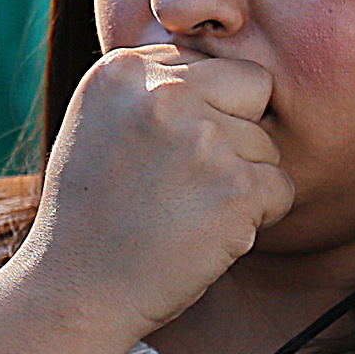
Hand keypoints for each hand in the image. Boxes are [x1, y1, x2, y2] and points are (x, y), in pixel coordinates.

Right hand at [11, 45, 291, 342]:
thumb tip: (224, 62)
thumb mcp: (99, 122)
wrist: (73, 291)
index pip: (209, 63)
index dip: (201, 112)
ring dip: (241, 182)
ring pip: (267, 144)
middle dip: (238, 130)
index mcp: (124, 70)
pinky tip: (207, 234)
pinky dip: (257, 218)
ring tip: (185, 213)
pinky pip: (281, 187)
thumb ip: (153, 86)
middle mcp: (163, 92)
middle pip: (253, 86)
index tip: (164, 156)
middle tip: (190, 181)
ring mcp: (202, 139)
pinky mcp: (236, 188)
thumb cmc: (91, 214)